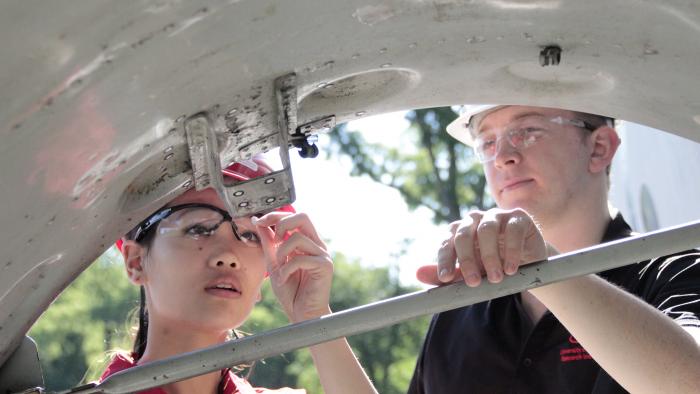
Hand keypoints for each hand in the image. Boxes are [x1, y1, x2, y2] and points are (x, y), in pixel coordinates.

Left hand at [253, 212, 332, 322]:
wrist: (302, 314)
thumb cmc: (291, 292)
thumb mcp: (275, 263)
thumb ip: (269, 244)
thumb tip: (259, 223)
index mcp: (307, 242)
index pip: (294, 217)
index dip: (275, 215)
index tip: (258, 221)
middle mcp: (317, 245)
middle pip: (303, 216)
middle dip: (281, 223)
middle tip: (273, 239)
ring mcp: (322, 255)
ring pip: (297, 238)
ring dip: (281, 252)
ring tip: (280, 268)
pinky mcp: (325, 266)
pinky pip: (300, 258)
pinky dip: (286, 269)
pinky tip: (285, 280)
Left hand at [416, 208, 549, 286]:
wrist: (526, 262)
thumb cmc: (492, 265)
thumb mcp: (469, 273)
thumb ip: (447, 274)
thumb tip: (417, 273)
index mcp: (458, 231)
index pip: (446, 243)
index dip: (445, 260)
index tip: (445, 279)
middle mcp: (474, 219)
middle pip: (464, 234)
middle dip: (466, 260)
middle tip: (474, 282)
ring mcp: (496, 215)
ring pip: (487, 230)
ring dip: (490, 256)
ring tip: (496, 278)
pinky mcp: (518, 217)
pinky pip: (512, 230)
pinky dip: (512, 251)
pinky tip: (511, 269)